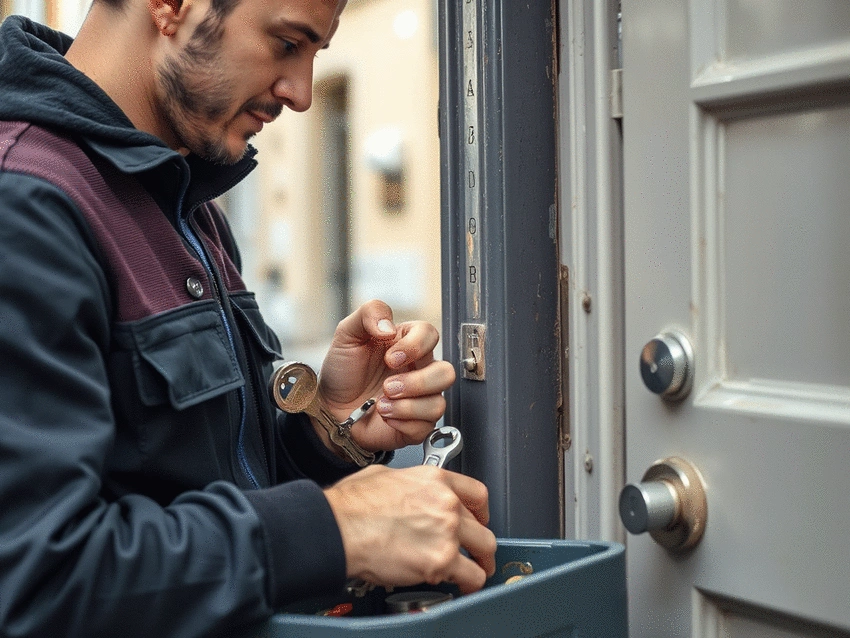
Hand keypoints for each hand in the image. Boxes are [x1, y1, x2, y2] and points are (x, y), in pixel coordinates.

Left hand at [317, 300, 455, 451]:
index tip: (389, 358)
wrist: (330, 407)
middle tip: (388, 386)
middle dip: (417, 382)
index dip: (414, 346)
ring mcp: (420, 399)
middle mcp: (419, 370)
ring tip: (382, 404)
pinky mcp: (416, 425)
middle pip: (446, 373)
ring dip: (407, 406)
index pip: (431, 335)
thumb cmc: (343, 370)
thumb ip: (369, 313)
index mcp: (407, 344)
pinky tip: (386, 417)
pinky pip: (425, 427)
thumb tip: (389, 326)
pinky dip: (402, 423)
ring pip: (438, 404)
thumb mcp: (347, 333)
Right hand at [324, 465, 496, 593]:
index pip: (476, 493)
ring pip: (485, 550)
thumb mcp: (384, 476)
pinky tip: (461, 586)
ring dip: (480, 563)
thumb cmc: (351, 505)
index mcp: (434, 480)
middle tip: (475, 551)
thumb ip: (408, 484)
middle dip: (479, 541)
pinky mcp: (440, 561)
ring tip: (473, 571)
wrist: (338, 527)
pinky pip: (472, 577)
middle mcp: (446, 503)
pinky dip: (469, 584)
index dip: (481, 511)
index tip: (478, 520)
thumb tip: (406, 493)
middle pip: (482, 525)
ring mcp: (447, 532)